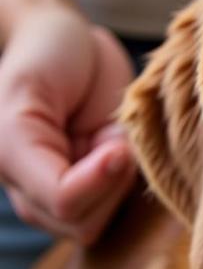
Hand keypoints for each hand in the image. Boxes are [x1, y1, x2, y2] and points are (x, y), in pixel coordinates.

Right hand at [0, 5, 135, 243]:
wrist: (65, 45)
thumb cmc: (47, 56)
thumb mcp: (35, 87)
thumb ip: (57, 140)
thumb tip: (114, 166)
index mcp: (9, 159)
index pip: (64, 202)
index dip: (102, 178)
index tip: (119, 143)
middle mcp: (28, 189)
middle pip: (83, 224)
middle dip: (110, 183)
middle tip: (111, 136)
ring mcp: (58, 197)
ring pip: (100, 223)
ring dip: (119, 184)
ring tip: (107, 139)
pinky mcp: (90, 195)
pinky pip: (115, 211)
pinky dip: (126, 185)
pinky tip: (115, 152)